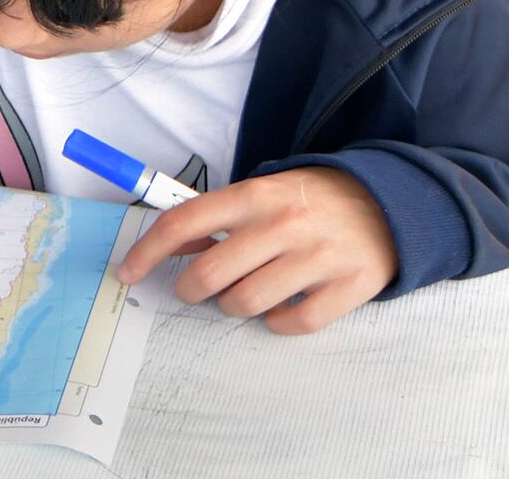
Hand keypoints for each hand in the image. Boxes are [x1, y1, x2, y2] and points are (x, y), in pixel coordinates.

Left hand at [117, 166, 396, 334]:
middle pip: (210, 273)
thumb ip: (216, 217)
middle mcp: (284, 224)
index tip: (127, 273)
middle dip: (191, 289)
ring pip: (246, 303)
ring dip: (234, 306)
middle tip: (196, 289)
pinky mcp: (352, 285)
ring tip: (246, 292)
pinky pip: (294, 323)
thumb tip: (171, 246)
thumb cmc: (308, 200)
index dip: (146, 252)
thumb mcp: (260, 193)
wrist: (389, 201)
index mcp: (254, 195)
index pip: (182, 223)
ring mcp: (319, 256)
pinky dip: (278, 323)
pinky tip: (281, 306)